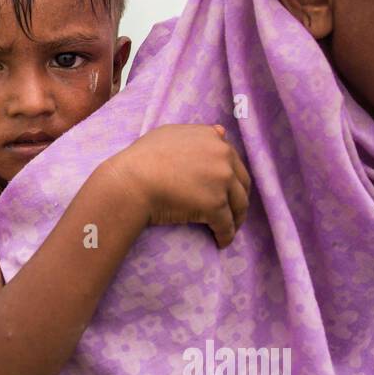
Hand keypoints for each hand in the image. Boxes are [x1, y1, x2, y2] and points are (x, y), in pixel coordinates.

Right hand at [111, 124, 250, 247]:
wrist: (131, 181)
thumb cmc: (142, 158)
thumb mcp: (169, 134)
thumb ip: (197, 133)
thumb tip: (221, 132)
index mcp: (212, 138)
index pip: (232, 160)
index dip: (230, 176)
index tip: (225, 188)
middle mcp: (222, 156)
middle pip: (241, 182)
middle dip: (238, 198)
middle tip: (232, 211)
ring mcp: (221, 181)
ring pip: (239, 204)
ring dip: (236, 219)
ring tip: (229, 228)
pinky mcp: (215, 205)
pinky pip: (227, 225)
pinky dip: (226, 236)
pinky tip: (221, 242)